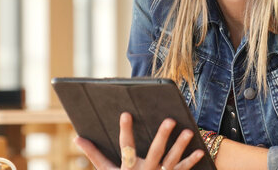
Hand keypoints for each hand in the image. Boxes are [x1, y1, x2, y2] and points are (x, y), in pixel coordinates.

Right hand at [75, 112, 203, 169]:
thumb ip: (94, 154)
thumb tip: (77, 137)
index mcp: (128, 169)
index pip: (126, 146)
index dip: (125, 130)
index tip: (126, 114)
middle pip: (155, 152)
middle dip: (163, 136)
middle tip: (170, 120)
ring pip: (172, 161)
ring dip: (181, 147)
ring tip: (189, 131)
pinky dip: (191, 162)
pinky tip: (200, 151)